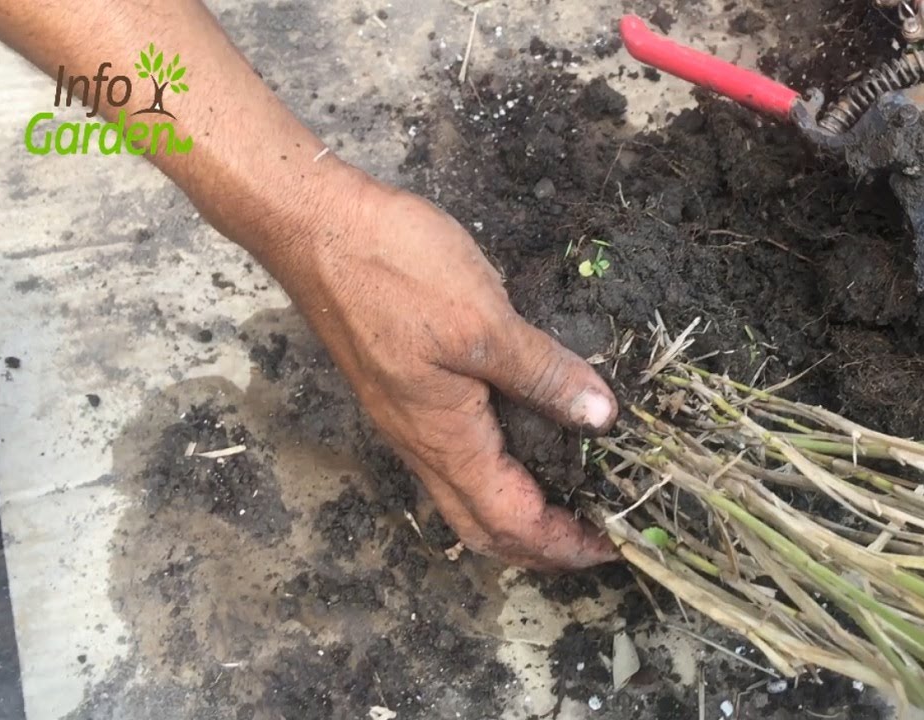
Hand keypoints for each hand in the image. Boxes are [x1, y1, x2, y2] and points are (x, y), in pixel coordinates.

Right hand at [264, 163, 619, 569]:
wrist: (314, 227)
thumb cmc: (393, 269)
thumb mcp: (483, 321)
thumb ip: (542, 372)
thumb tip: (600, 417)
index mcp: (443, 437)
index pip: (509, 520)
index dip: (561, 543)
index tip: (610, 547)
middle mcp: (419, 442)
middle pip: (481, 526)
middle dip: (537, 546)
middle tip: (592, 537)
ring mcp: (405, 418)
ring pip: (463, 494)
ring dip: (515, 512)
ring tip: (568, 498)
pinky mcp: (401, 390)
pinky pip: (452, 457)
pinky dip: (494, 472)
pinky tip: (522, 440)